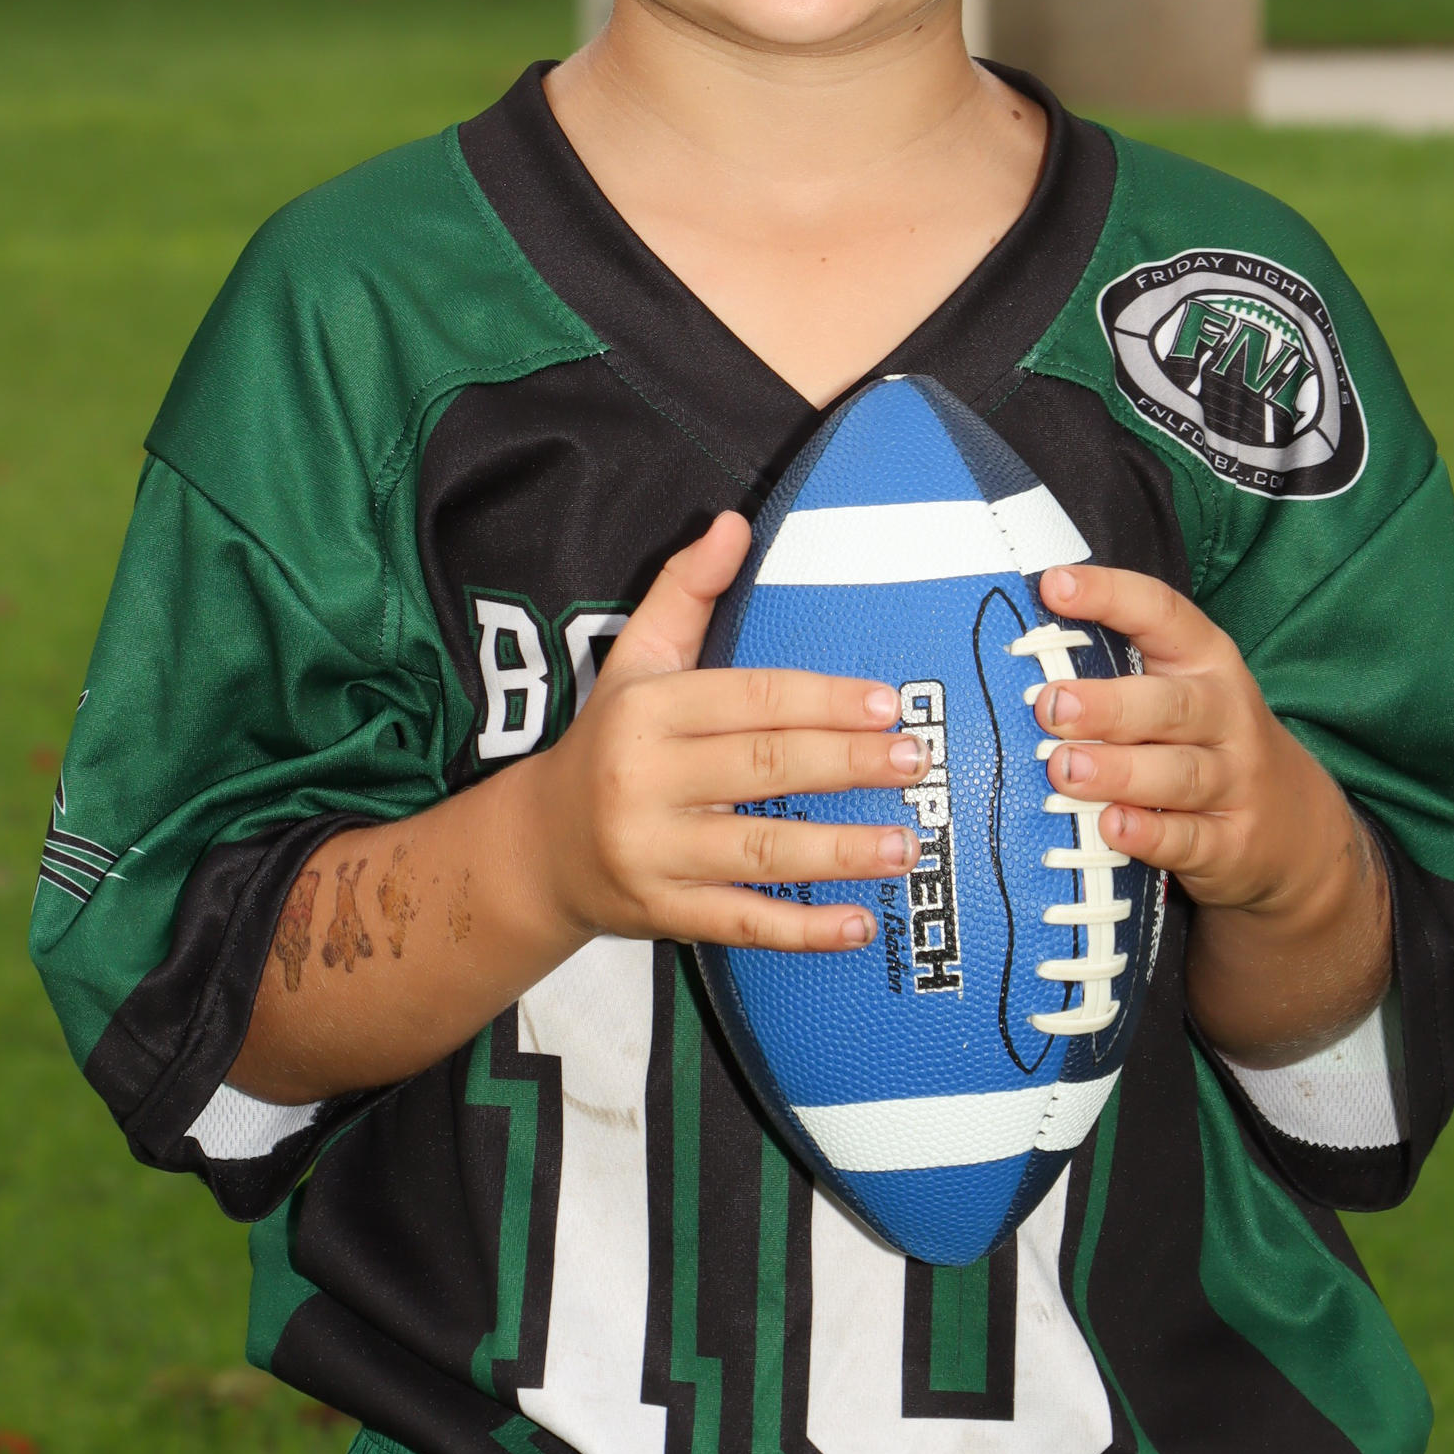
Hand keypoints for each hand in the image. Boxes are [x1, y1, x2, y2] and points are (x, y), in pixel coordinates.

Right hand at [516, 511, 927, 955]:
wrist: (537, 849)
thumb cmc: (608, 740)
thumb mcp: (635, 659)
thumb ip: (686, 590)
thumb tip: (734, 523)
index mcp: (647, 712)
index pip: (749, 700)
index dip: (821, 700)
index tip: (886, 703)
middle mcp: (644, 782)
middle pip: (763, 769)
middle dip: (846, 765)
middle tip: (916, 761)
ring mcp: (653, 855)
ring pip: (760, 853)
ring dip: (841, 851)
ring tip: (908, 843)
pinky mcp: (662, 916)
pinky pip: (742, 925)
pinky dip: (803, 930)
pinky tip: (860, 926)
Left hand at [1029, 564, 1391, 1065]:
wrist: (1295, 828)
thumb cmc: (1206, 740)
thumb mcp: (1180, 690)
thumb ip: (1119, 666)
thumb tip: (1024, 649)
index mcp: (1206, 660)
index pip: (1162, 612)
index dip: (1109, 594)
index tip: (1053, 586)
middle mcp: (1226, 713)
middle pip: (1171, 704)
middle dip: (1109, 704)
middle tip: (1052, 707)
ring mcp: (1234, 780)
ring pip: (1178, 773)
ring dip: (1118, 771)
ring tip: (1064, 770)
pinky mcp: (1231, 843)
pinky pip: (1189, 838)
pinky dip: (1150, 834)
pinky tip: (1112, 825)